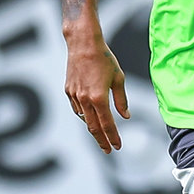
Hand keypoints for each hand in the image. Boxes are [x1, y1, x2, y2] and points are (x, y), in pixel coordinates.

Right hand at [64, 31, 127, 152]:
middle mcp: (84, 99)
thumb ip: (121, 100)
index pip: (107, 124)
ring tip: (101, 136)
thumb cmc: (104, 59)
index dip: (113, 137)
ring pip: (84, 119)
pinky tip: (91, 117)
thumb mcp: (119, 79)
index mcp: (99, 98)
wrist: (83, 44)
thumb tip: (126, 116)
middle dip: (101, 140)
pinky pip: (77, 108)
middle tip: (108, 150)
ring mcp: (74, 96)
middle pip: (93, 127)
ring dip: (93, 128)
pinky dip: (85, 115)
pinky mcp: (68, 90)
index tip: (117, 147)